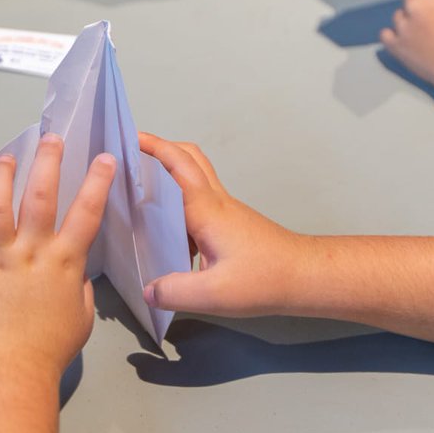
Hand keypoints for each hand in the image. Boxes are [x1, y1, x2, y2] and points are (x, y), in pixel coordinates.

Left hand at [0, 134, 115, 379]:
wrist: (8, 370)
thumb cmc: (48, 350)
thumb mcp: (81, 318)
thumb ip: (79, 289)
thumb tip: (75, 273)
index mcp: (64, 262)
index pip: (87, 213)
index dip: (98, 182)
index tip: (104, 157)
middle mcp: (31, 251)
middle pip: (40, 195)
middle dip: (48, 161)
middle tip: (50, 139)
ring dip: (0, 175)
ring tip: (4, 158)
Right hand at [139, 133, 302, 316]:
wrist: (305, 277)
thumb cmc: (266, 279)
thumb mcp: (214, 294)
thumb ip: (174, 291)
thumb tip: (147, 290)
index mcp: (206, 209)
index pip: (177, 164)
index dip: (153, 146)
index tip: (128, 138)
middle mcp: (216, 202)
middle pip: (189, 157)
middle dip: (161, 148)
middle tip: (134, 154)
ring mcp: (226, 211)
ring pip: (196, 176)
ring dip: (171, 171)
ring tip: (143, 188)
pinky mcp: (231, 224)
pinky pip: (201, 200)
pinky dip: (181, 199)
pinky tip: (168, 228)